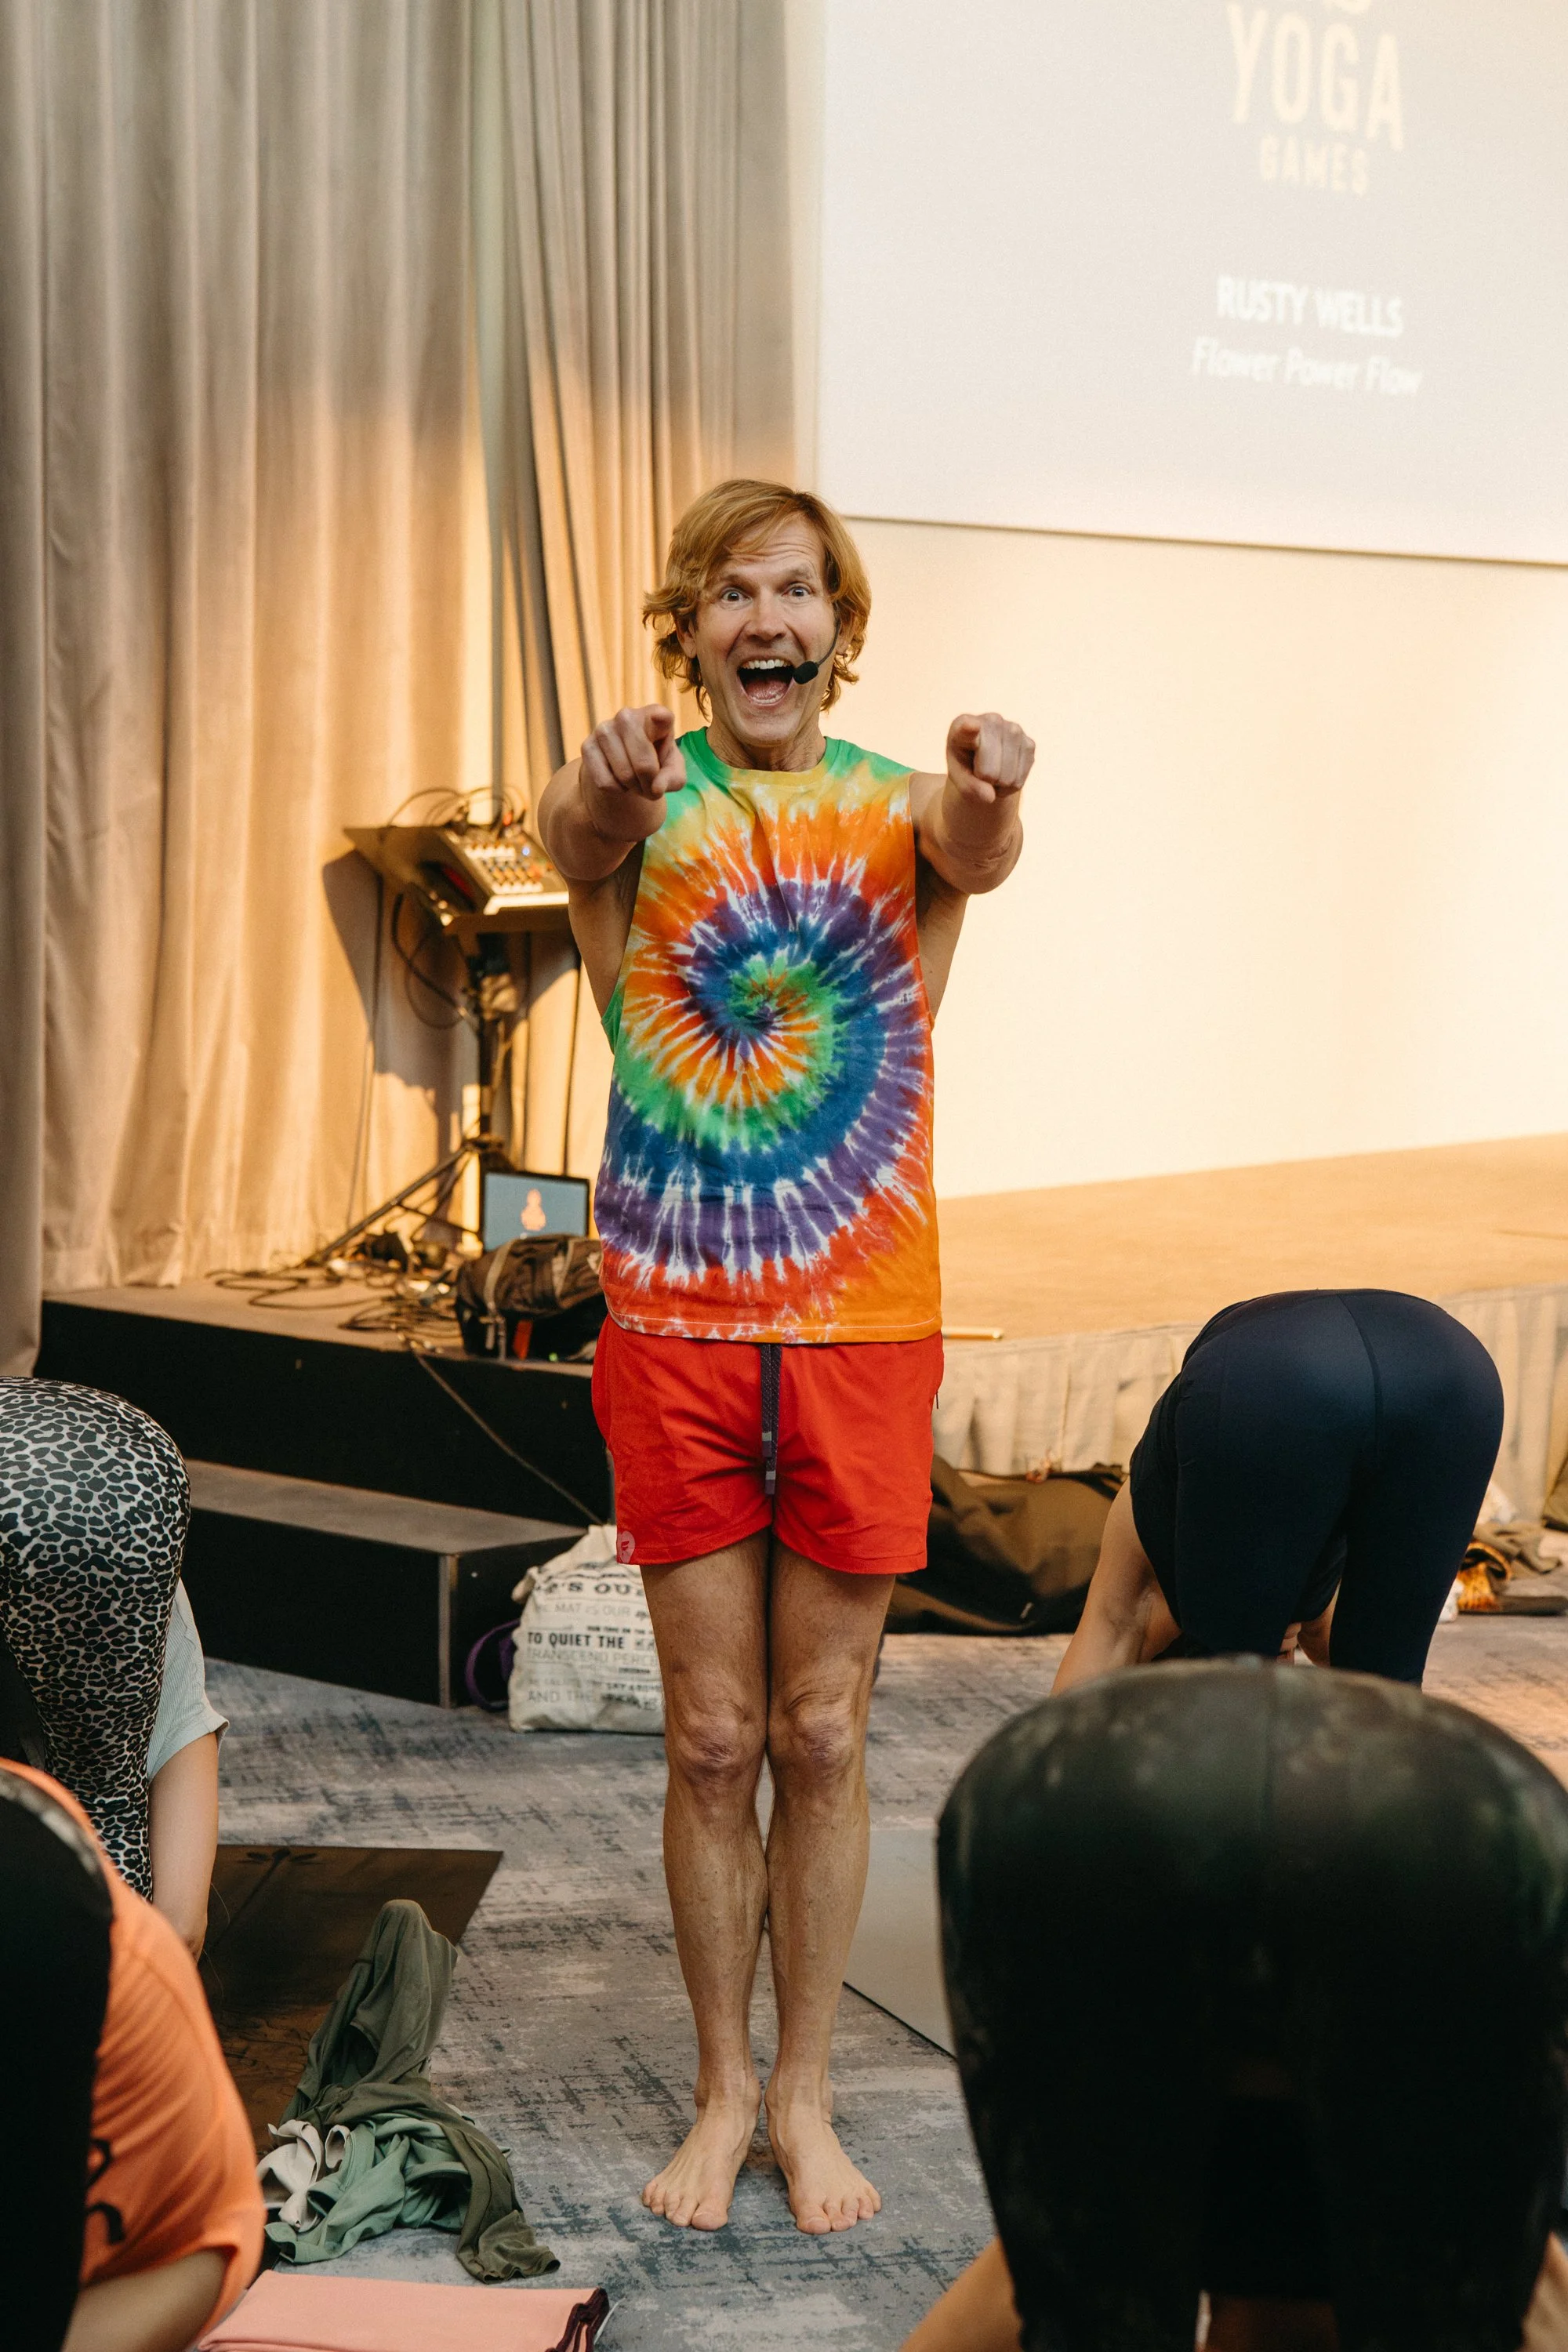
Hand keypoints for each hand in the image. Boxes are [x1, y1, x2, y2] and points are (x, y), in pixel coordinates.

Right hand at [580, 703, 684, 841]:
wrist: (626, 764)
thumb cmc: (656, 763)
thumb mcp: (672, 772)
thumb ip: (671, 778)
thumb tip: (656, 788)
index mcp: (655, 716)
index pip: (660, 715)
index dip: (661, 717)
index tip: (662, 718)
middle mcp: (627, 717)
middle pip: (644, 763)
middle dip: (649, 784)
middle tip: (651, 788)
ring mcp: (604, 729)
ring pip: (624, 775)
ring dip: (634, 788)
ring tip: (636, 783)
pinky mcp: (587, 746)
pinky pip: (605, 782)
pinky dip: (617, 790)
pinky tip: (619, 780)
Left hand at [945, 712, 1034, 805]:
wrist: (984, 760)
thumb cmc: (965, 765)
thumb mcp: (958, 777)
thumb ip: (968, 787)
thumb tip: (990, 796)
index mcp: (963, 724)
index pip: (967, 727)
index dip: (969, 728)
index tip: (971, 726)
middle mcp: (991, 720)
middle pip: (990, 771)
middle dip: (985, 781)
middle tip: (979, 772)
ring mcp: (1014, 729)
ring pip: (1007, 778)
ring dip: (999, 784)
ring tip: (991, 772)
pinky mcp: (1029, 743)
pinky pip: (1019, 780)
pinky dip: (1011, 786)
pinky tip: (1005, 772)